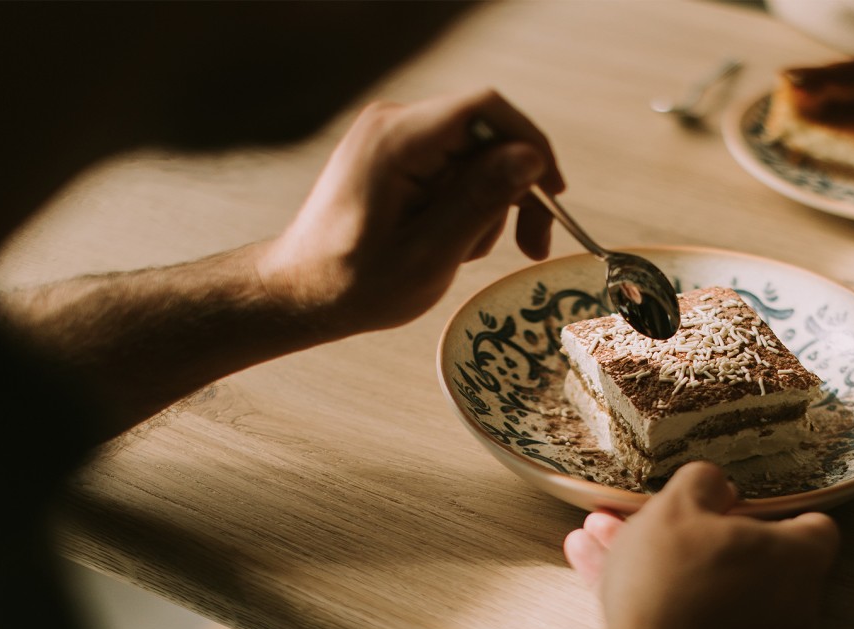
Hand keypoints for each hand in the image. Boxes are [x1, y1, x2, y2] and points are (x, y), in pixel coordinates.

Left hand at [258, 88, 564, 336]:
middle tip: (532, 247)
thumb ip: (481, 201)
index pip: (485, 111)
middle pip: (486, 134)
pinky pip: (455, 167)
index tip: (552, 194)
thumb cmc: (355, 283)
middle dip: (514, 190)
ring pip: (476, 155)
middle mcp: (394, 125)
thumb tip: (530, 156)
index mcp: (398, 141)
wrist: (301, 292)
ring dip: (489, 205)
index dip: (530, 145)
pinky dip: (468, 204)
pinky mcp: (397, 156)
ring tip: (465, 254)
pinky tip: (452, 242)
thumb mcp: (429, 255)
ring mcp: (394, 138)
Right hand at [564, 461, 839, 628]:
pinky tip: (594, 570)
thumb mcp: (678, 507)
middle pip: (744, 555)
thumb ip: (703, 481)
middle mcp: (792, 604)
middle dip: (688, 530)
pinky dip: (654, 595)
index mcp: (797, 559)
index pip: (814, 526)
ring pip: (706, 584)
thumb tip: (717, 487)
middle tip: (647, 516)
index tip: (736, 503)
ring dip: (657, 559)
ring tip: (599, 536)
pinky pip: (691, 617)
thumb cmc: (672, 583)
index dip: (775, 508)